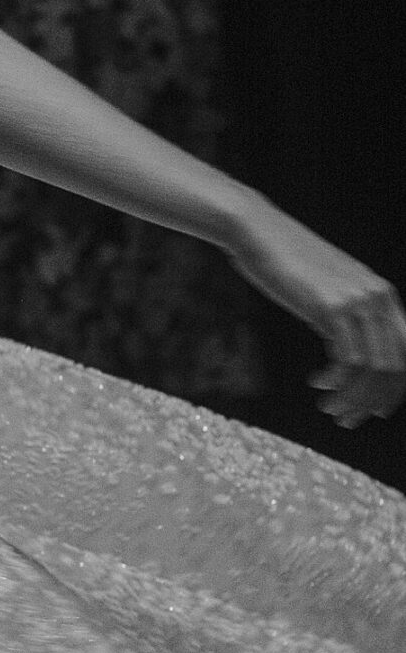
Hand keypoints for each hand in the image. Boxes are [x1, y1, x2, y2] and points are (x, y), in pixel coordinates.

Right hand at [227, 198, 405, 427]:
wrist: (260, 233)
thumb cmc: (287, 262)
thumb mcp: (327, 289)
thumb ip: (346, 313)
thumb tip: (348, 353)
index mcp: (383, 294)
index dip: (395, 389)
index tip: (374, 411)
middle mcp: (378, 297)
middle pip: (394, 366)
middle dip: (373, 402)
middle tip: (347, 420)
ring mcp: (357, 301)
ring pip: (372, 368)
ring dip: (352, 398)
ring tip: (330, 410)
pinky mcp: (332, 307)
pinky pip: (347, 359)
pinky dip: (336, 381)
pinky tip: (317, 384)